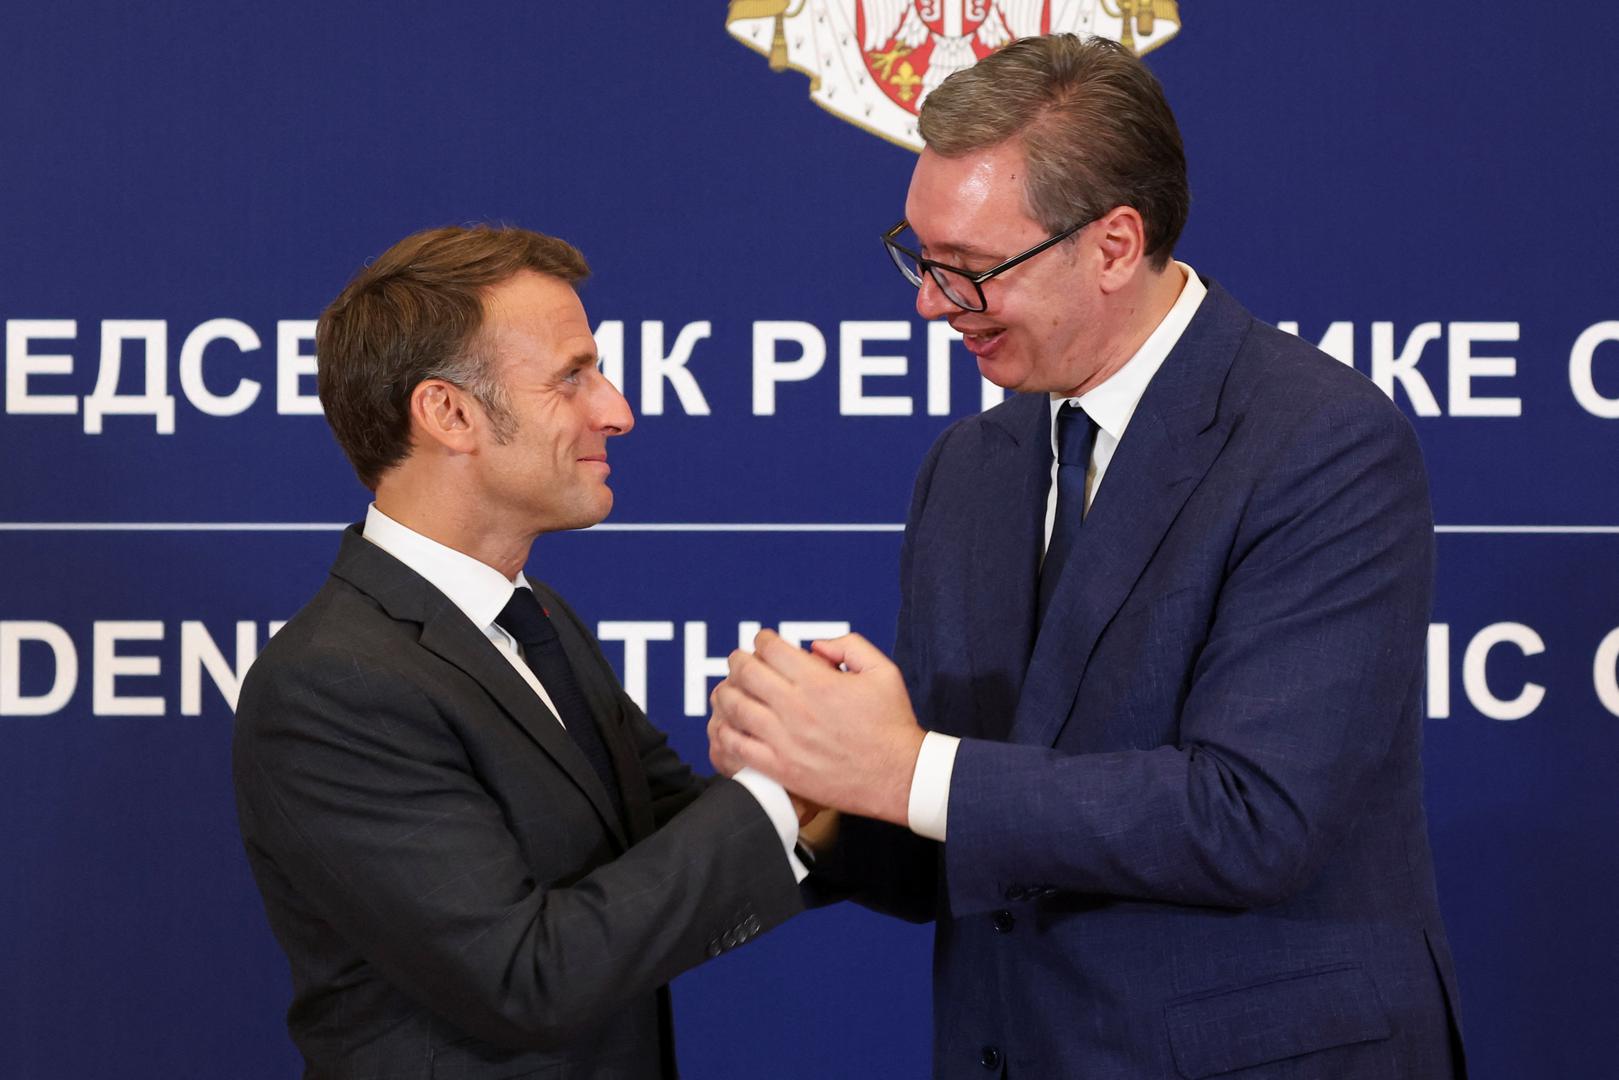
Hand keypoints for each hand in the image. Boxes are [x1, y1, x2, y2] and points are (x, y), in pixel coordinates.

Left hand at [709, 629, 925, 825]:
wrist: (900, 777)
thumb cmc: (892, 724)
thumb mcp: (883, 671)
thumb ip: (850, 646)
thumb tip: (815, 646)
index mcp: (819, 682)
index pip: (772, 650)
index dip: (762, 639)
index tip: (763, 641)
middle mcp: (797, 708)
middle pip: (746, 674)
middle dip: (739, 661)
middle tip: (739, 661)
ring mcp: (785, 740)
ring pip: (735, 707)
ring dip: (726, 692)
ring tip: (728, 689)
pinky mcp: (781, 769)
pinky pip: (738, 746)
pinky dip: (725, 731)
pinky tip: (727, 725)